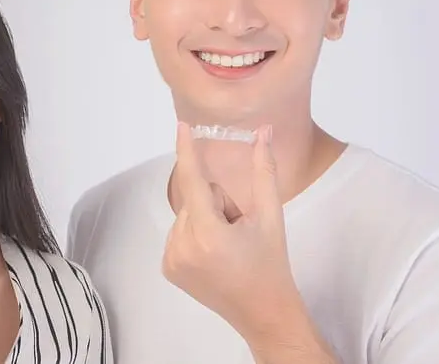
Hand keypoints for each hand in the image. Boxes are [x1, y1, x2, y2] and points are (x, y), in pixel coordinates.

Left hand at [161, 122, 299, 337]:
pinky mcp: (167, 268)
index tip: (181, 126)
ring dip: (206, 220)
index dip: (187, 151)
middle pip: (195, 198)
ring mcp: (171, 259)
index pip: (194, 181)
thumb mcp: (270, 217)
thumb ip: (264, 172)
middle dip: (216, 204)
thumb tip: (263, 133)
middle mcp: (183, 246)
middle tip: (238, 230)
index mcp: (209, 233)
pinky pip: (178, 233)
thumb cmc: (270, 264)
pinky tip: (213, 255)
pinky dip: (194, 236)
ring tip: (227, 246)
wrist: (263, 312)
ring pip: (186, 215)